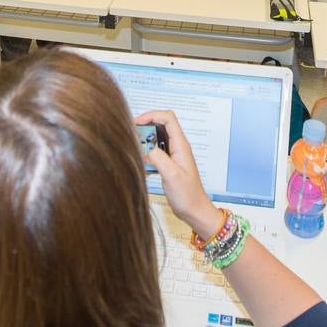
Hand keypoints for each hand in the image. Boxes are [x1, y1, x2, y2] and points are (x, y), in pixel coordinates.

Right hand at [136, 110, 220, 235]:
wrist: (194, 210)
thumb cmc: (187, 195)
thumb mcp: (172, 176)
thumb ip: (159, 158)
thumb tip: (147, 148)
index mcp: (181, 145)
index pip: (168, 118)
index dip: (152, 115)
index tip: (136, 122)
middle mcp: (178, 146)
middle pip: (162, 123)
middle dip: (146, 123)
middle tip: (132, 133)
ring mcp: (174, 154)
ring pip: (158, 136)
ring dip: (146, 136)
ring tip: (133, 144)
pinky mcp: (169, 162)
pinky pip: (157, 148)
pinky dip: (147, 149)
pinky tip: (140, 158)